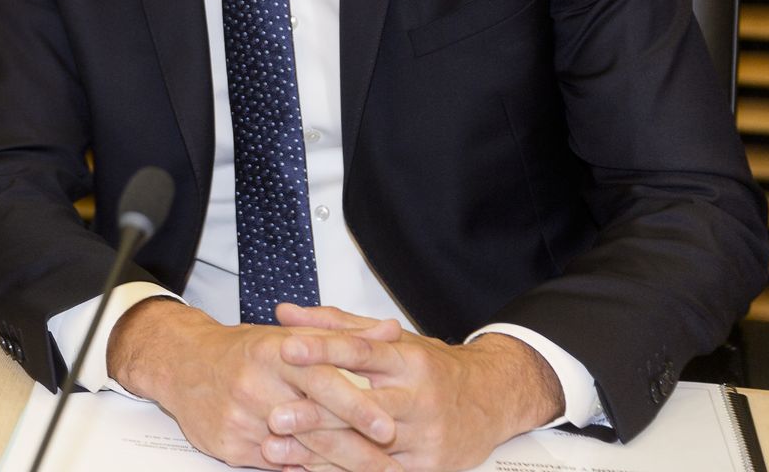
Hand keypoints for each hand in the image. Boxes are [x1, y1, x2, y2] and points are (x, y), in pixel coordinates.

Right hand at [107, 298, 402, 469]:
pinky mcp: (228, 445)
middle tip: (393, 467)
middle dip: (358, 450)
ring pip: (297, 451)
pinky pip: (275, 465)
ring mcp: (239, 418)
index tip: (388, 428)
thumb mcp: (291, 336)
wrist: (182, 364)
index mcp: (273, 352)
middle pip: (313, 424)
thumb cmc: (244, 350)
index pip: (321, 380)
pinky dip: (304, 470)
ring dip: (337, 468)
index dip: (356, 406)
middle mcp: (255, 384)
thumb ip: (344, 337)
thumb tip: (392, 332)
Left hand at [265, 304, 562, 471]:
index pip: (362, 351)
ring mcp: (426, 436)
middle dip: (316, 413)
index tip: (286, 347)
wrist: (494, 399)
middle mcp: (419, 398)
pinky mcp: (428, 467)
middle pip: (363, 405)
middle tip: (275, 415)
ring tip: (276, 449)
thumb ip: (336, 326)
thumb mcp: (393, 340)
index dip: (323, 349)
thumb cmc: (433, 368)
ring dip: (318, 452)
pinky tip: (307, 470)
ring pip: (367, 447)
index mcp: (409, 360)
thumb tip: (286, 312)